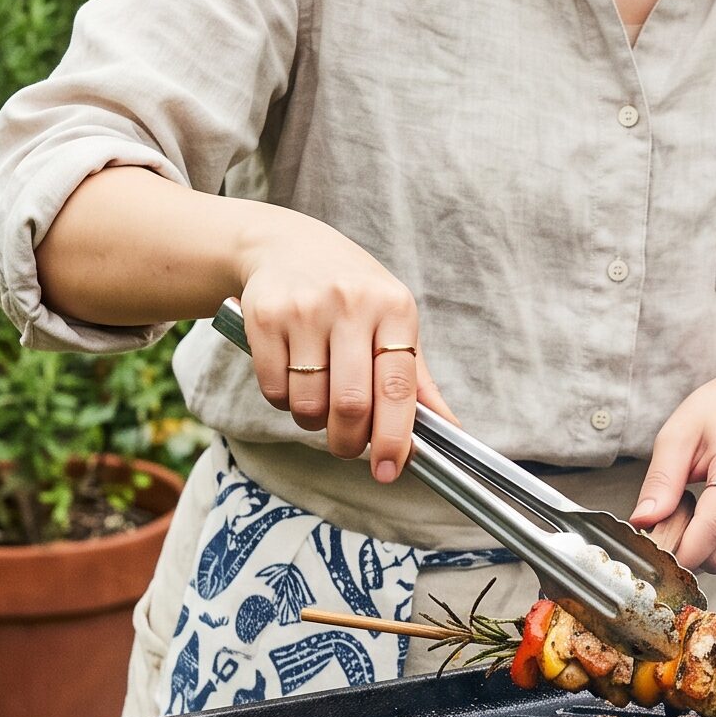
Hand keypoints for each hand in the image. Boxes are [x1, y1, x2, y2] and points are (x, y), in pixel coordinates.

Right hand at [233, 211, 453, 475]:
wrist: (288, 245)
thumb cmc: (352, 293)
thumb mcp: (393, 322)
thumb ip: (418, 381)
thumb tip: (451, 431)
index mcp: (394, 308)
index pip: (398, 388)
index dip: (395, 438)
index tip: (390, 471)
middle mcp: (351, 305)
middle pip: (350, 404)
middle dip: (349, 442)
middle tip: (348, 447)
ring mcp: (305, 310)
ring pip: (308, 404)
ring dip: (313, 421)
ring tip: (319, 398)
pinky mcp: (264, 318)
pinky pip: (274, 389)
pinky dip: (283, 401)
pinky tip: (292, 376)